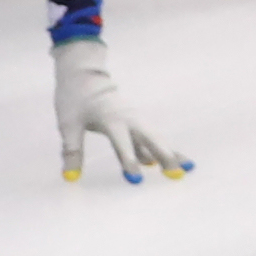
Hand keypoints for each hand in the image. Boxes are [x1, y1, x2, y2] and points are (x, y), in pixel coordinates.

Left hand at [52, 38, 190, 183]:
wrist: (85, 76)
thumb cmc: (74, 100)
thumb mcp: (68, 125)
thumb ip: (71, 151)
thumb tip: (70, 178)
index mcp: (110, 119)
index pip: (121, 143)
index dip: (128, 160)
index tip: (135, 179)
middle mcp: (128, 119)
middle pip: (150, 139)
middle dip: (164, 156)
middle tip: (176, 175)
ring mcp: (135, 119)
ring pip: (156, 138)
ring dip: (170, 153)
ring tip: (188, 169)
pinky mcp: (136, 122)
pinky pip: (151, 137)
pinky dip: (163, 148)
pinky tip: (173, 162)